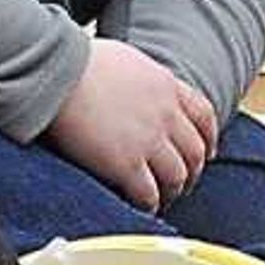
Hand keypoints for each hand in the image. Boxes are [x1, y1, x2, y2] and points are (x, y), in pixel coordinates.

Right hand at [47, 39, 219, 211]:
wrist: (55, 71)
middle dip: (192, 171)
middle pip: (195, 151)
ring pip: (177, 176)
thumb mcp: (126, 58)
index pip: (204, 115)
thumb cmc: (77, 61)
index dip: (209, 137)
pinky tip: (141, 206)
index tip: (206, 151)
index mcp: (166, 86)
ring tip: (162, 198)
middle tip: (182, 182)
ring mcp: (148, 141)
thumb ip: (142, 77)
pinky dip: (150, 204)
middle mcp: (165, 114)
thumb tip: (134, 85)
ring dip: (172, 191)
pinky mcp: (126, 164)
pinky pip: (149, 193)